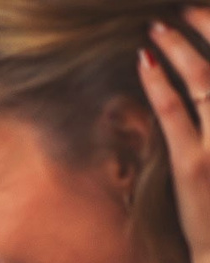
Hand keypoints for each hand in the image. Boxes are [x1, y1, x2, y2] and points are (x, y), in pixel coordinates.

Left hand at [140, 12, 209, 262]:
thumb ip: (209, 116)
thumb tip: (198, 88)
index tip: (201, 12)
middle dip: (204, 27)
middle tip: (183, 8)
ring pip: (203, 80)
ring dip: (179, 48)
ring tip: (158, 25)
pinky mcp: (194, 163)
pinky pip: (174, 112)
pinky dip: (158, 82)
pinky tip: (142, 60)